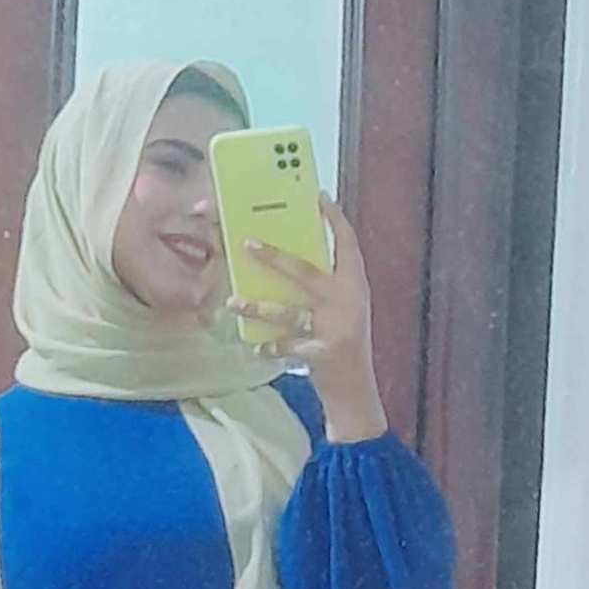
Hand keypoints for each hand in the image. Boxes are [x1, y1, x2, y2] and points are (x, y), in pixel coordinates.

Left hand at [228, 194, 388, 442]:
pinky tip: (253, 346)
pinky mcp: (322, 353)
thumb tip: (286, 260)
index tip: (318, 196)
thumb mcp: (343, 309)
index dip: (334, 219)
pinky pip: (288, 347)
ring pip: (289, 312)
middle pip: (306, 271)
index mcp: (354, 285)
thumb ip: (324, 285)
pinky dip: (270, 347)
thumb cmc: (342, 344)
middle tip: (246, 243)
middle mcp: (347, 301)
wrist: (356, 392)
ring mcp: (335, 327)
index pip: (347, 243)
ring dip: (257, 308)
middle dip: (275, 257)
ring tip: (233, 303)